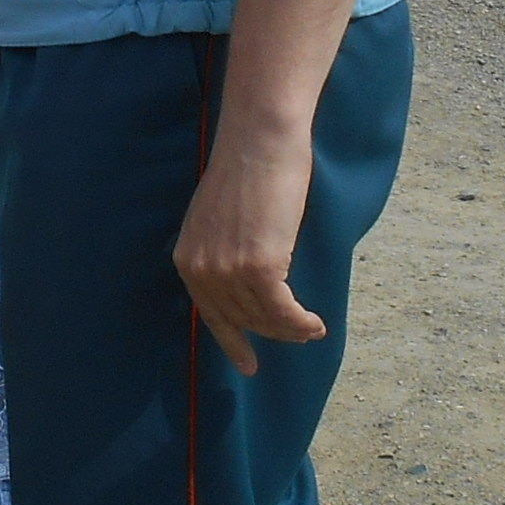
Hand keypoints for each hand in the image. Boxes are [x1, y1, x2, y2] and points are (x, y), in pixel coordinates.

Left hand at [171, 123, 330, 374]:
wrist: (260, 139)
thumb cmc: (248, 169)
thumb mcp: (221, 217)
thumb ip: (223, 251)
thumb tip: (244, 280)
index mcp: (187, 258)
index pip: (211, 313)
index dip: (232, 341)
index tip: (248, 365)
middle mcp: (202, 270)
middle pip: (242, 319)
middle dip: (273, 333)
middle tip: (301, 336)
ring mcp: (228, 271)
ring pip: (265, 318)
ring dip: (293, 330)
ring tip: (313, 330)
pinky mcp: (259, 267)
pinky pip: (283, 311)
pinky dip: (301, 323)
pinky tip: (316, 324)